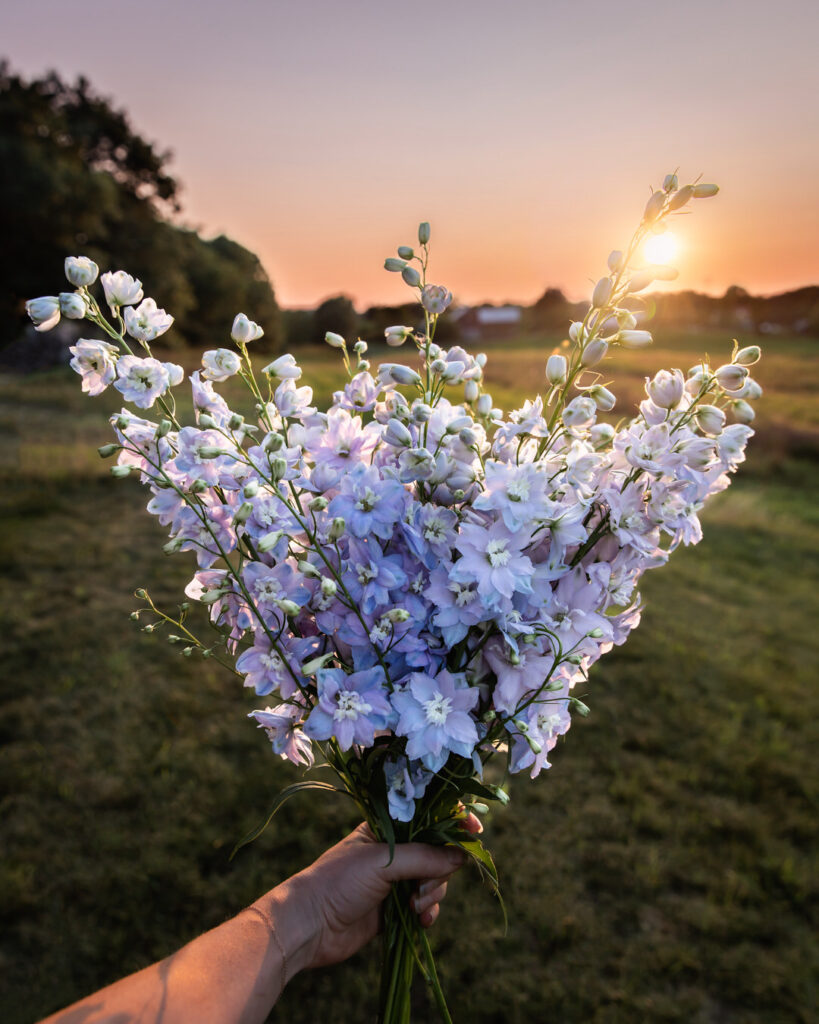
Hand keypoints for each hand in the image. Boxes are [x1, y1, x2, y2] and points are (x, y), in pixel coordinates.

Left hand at [274, 815, 480, 970]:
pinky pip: (426, 906)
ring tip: (415, 906)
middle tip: (425, 885)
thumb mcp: (384, 862)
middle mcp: (394, 851)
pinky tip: (421, 920)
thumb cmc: (339, 881)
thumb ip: (425, 857)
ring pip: (434, 880)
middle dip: (441, 869)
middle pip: (438, 851)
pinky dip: (428, 912)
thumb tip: (463, 855)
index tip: (474, 830)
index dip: (453, 820)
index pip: (429, 816)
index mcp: (387, 828)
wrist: (310, 925)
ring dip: (433, 894)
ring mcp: (395, 880)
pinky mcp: (396, 909)